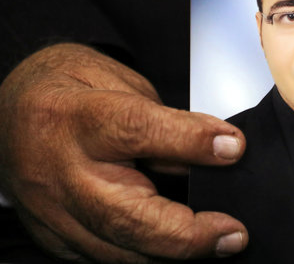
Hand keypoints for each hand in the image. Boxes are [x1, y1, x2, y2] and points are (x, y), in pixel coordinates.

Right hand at [0, 43, 247, 262]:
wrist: (14, 110)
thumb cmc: (72, 89)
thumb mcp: (122, 84)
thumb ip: (164, 123)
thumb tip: (216, 152)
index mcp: (76, 117)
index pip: (138, 131)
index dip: (191, 142)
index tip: (234, 149)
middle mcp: (60, 171)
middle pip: (124, 216)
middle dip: (186, 234)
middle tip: (232, 234)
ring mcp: (53, 211)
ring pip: (117, 250)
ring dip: (174, 255)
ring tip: (219, 243)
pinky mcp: (53, 236)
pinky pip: (105, 258)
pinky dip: (147, 257)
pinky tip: (176, 249)